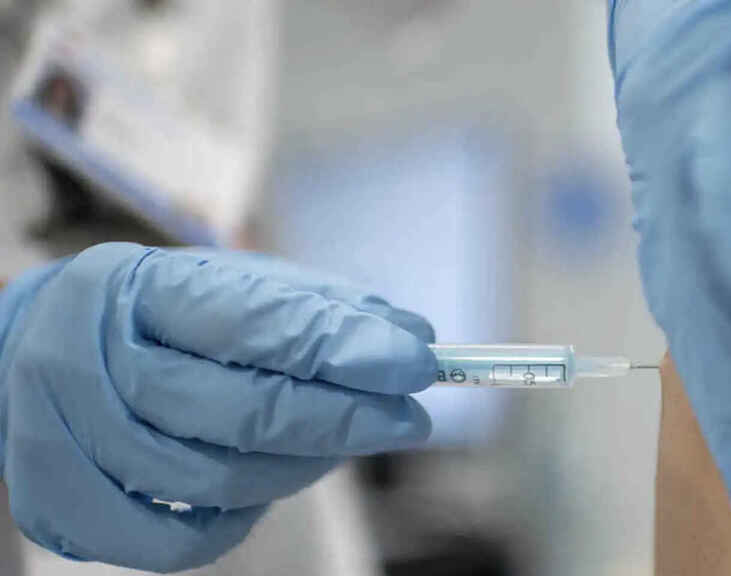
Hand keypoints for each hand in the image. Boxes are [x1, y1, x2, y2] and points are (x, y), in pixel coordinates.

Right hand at [0, 243, 436, 571]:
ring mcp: (65, 441)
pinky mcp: (64, 509)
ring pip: (219, 480)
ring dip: (305, 467)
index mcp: (138, 288)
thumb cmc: (160, 319)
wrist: (43, 353)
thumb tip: (410, 335)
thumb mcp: (231, 287)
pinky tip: (271, 485)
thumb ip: (318, 308)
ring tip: (347, 443)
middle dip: (345, 419)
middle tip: (408, 418)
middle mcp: (89, 362)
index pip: (254, 322)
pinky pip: (178, 542)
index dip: (342, 348)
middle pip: (243, 410)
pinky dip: (241, 520)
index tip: (414, 362)